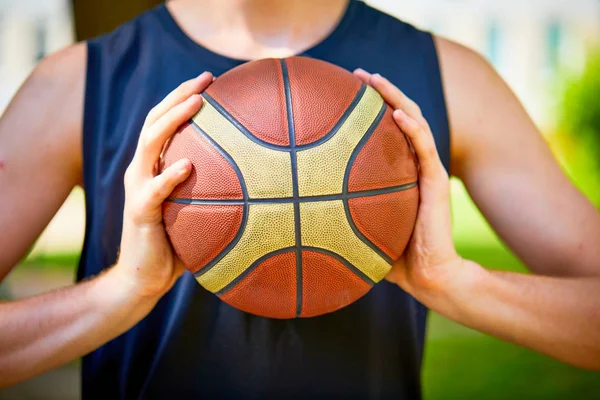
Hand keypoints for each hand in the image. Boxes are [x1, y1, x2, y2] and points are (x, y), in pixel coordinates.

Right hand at [111, 72, 212, 298]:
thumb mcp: (196, 210)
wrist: (144, 279)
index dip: (182, 97)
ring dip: (173, 120)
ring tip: (197, 104)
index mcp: (154, 167)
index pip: (164, 121)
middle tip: (206, 79)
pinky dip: (169, 176)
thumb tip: (263, 182)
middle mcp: (142, 171)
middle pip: (155, 121)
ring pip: (149, 145)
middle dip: (179, 95)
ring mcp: (138, 189)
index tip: (210, 79)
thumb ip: (214, 191)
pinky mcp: (138, 213)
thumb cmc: (177, 244)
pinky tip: (187, 166)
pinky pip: (153, 191)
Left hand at [354, 69, 466, 298]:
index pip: (386, 130)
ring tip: (375, 79)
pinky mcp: (438, 181)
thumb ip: (341, 214)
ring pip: (414, 121)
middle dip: (381, 91)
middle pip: (400, 116)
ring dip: (396, 96)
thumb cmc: (393, 255)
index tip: (345, 93)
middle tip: (358, 74)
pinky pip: (425, 147)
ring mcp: (427, 170)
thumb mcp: (362, 226)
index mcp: (400, 171)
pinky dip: (413, 127)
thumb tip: (298, 214)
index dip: (370, 108)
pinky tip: (397, 112)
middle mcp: (414, 164)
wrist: (427, 276)